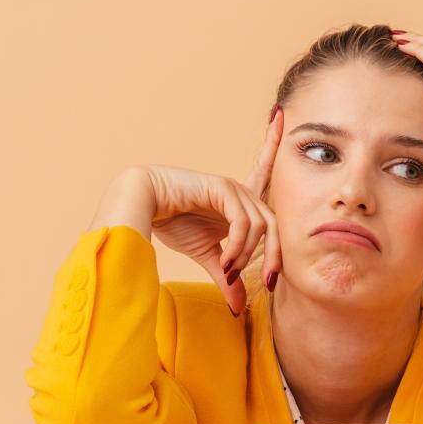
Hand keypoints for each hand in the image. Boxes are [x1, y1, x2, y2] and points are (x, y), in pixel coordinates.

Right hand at [144, 124, 282, 316]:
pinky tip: (225, 260)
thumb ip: (226, 277)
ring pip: (261, 226)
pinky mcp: (222, 188)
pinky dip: (238, 246)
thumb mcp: (207, 256)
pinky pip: (244, 222)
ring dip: (247, 255)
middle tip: (272, 283)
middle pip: (276, 222)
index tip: (280, 116)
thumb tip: (238, 307)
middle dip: (277, 255)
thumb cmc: (171, 223)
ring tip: (227, 271)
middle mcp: (240, 192)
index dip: (274, 147)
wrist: (141, 206)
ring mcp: (233, 188)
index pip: (266, 174)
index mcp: (238, 201)